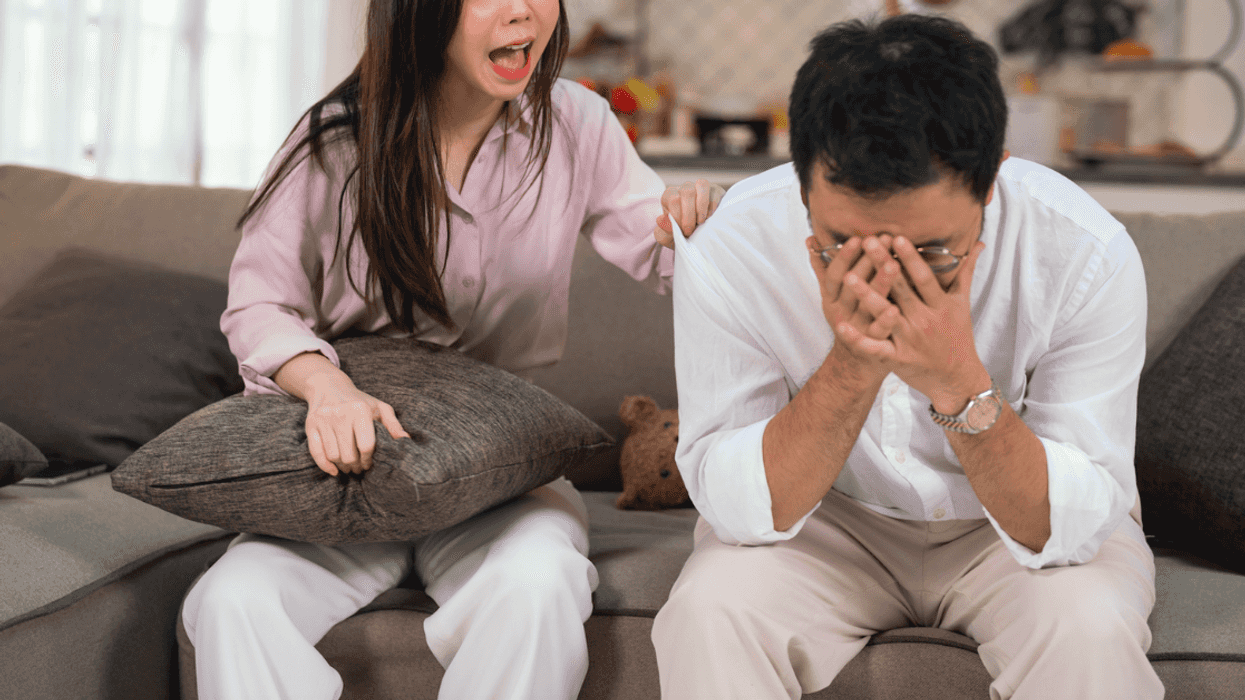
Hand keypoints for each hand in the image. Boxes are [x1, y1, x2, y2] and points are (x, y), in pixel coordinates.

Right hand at [304, 382, 408, 476]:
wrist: (329, 386)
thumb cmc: (359, 400)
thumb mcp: (380, 407)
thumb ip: (393, 424)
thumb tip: (406, 440)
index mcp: (360, 410)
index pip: (366, 445)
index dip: (368, 459)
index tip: (369, 463)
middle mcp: (341, 414)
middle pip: (349, 454)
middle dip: (355, 466)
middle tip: (358, 468)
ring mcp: (324, 419)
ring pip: (333, 455)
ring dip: (342, 467)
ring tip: (348, 467)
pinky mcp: (311, 425)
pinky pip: (316, 451)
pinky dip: (324, 465)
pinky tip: (333, 470)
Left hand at [654, 178, 724, 247]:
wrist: (697, 238)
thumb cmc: (680, 235)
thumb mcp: (668, 238)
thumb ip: (662, 232)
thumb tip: (660, 219)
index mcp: (669, 196)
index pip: (673, 200)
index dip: (678, 217)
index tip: (683, 232)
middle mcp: (684, 188)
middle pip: (687, 191)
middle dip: (689, 214)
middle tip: (690, 231)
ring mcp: (700, 187)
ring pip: (701, 185)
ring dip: (701, 206)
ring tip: (701, 223)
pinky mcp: (714, 190)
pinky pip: (714, 192)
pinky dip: (713, 206)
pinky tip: (710, 218)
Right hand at [809, 234, 904, 378]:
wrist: (855, 362)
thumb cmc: (848, 320)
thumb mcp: (832, 297)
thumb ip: (823, 269)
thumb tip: (811, 239)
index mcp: (831, 300)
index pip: (834, 275)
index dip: (844, 257)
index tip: (856, 239)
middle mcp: (841, 313)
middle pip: (852, 286)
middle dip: (867, 261)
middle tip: (881, 240)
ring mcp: (857, 330)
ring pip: (867, 305)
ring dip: (879, 284)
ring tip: (893, 264)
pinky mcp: (873, 346)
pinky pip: (878, 333)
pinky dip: (885, 321)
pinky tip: (895, 308)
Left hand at [839, 235, 988, 405]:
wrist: (957, 379)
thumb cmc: (957, 337)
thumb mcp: (962, 305)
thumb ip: (965, 273)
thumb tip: (978, 244)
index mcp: (941, 305)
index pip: (924, 277)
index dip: (911, 258)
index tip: (897, 237)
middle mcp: (925, 320)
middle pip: (902, 289)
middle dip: (883, 265)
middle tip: (868, 242)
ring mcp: (910, 339)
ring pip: (885, 315)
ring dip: (866, 295)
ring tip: (848, 276)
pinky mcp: (898, 358)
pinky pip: (875, 348)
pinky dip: (858, 339)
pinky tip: (841, 326)